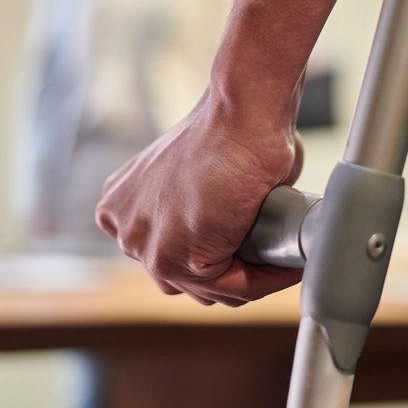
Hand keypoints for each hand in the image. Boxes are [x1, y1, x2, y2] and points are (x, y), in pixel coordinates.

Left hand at [96, 85, 305, 304]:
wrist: (240, 118)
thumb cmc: (227, 134)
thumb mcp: (188, 176)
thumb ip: (193, 207)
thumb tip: (228, 227)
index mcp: (121, 205)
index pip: (164, 257)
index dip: (209, 255)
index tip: (244, 247)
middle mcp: (124, 228)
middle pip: (180, 278)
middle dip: (224, 271)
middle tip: (263, 255)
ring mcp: (146, 247)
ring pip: (208, 289)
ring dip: (246, 279)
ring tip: (276, 260)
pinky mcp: (180, 260)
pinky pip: (234, 288)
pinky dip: (265, 280)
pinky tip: (286, 265)